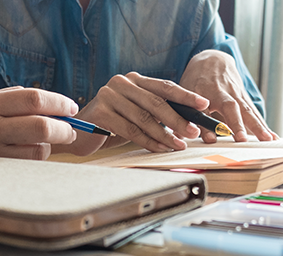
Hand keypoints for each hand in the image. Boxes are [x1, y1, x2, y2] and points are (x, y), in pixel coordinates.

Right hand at [0, 87, 77, 160]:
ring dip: (49, 144)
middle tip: (71, 129)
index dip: (58, 102)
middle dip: (64, 128)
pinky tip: (28, 150)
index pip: (33, 99)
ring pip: (37, 149)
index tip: (70, 107)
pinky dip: (35, 155)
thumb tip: (52, 104)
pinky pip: (26, 163)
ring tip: (43, 139)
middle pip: (41, 126)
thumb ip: (12, 99)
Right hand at [56, 72, 208, 155]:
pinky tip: (159, 148)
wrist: (79, 133)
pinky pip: (130, 130)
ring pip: (144, 118)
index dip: (185, 96)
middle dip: (178, 119)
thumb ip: (157, 112)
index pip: (164, 86)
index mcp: (133, 79)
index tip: (203, 105)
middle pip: (156, 102)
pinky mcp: (100, 112)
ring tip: (178, 145)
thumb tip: (189, 121)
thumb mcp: (137, 114)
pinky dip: (148, 141)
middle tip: (194, 131)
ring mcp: (109, 96)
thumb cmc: (112, 124)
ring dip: (164, 134)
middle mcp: (120, 83)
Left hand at [179, 50, 277, 141]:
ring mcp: (236, 93)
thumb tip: (190, 137)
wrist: (212, 60)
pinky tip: (272, 136)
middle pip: (231, 107)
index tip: (211, 140)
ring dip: (257, 125)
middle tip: (242, 140)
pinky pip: (254, 111)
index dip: (207, 125)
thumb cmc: (195, 81)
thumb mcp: (186, 95)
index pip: (205, 110)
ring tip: (267, 140)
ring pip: (247, 109)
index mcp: (203, 91)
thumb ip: (188, 116)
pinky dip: (263, 123)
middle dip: (237, 123)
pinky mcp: (244, 97)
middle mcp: (222, 91)